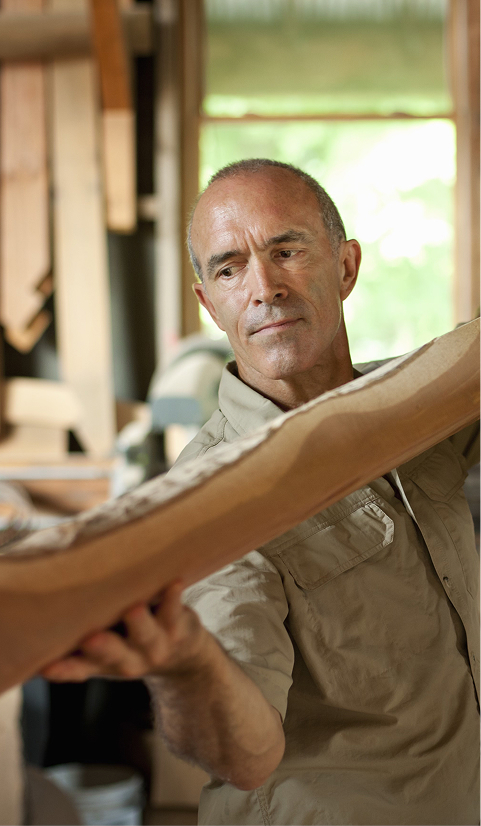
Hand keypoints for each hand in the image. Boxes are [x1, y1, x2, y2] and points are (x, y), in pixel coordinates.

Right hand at [41, 580, 206, 681]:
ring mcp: (156, 646)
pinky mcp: (178, 627)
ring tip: (134, 609)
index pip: (79, 669)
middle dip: (103, 648)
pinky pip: (176, 612)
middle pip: (114, 656)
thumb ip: (75, 634)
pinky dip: (174, 598)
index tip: (46, 666)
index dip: (64, 669)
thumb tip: (36, 607)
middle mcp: (129, 660)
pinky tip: (174, 583)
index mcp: (103, 664)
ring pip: (147, 636)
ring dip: (140, 624)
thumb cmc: (128, 641)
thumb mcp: (101, 645)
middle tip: (91, 638)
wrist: (184, 656)